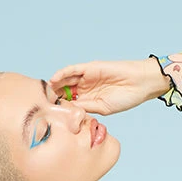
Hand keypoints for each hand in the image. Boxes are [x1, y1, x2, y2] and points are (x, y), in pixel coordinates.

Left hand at [47, 57, 168, 116]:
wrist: (139, 84)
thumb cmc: (125, 98)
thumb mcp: (102, 107)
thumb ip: (86, 108)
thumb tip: (69, 112)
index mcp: (89, 99)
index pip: (70, 102)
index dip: (59, 106)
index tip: (48, 113)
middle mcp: (86, 87)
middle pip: (65, 90)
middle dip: (54, 95)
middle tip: (42, 101)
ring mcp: (87, 76)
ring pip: (66, 79)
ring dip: (55, 84)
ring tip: (44, 91)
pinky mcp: (90, 67)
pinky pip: (73, 69)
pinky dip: (62, 73)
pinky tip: (54, 80)